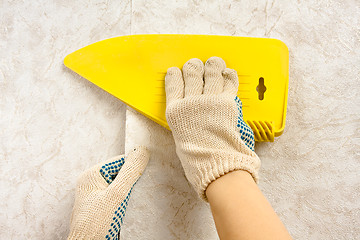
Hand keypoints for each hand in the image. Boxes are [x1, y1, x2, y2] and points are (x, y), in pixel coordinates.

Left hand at [67, 146, 149, 239]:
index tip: (148, 171)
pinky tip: (132, 205)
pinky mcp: (101, 207)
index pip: (119, 161)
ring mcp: (96, 195)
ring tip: (136, 198)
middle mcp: (92, 183)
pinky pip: (118, 196)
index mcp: (91, 175)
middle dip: (133, 179)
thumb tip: (142, 151)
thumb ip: (130, 172)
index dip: (134, 165)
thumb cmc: (97, 223)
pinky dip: (127, 199)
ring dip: (131, 190)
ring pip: (120, 185)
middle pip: (120, 172)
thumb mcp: (117, 195)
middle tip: (143, 186)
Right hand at [165, 57, 259, 199]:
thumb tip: (189, 108)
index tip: (176, 71)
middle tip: (195, 65)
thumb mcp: (180, 136)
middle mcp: (191, 101)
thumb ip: (184, 119)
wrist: (215, 163)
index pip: (173, 84)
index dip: (175, 74)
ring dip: (213, 66)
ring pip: (211, 73)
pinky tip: (228, 72)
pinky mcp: (227, 102)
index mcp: (176, 110)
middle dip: (193, 67)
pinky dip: (229, 76)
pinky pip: (228, 83)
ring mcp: (210, 100)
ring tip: (214, 63)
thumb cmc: (195, 156)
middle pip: (191, 74)